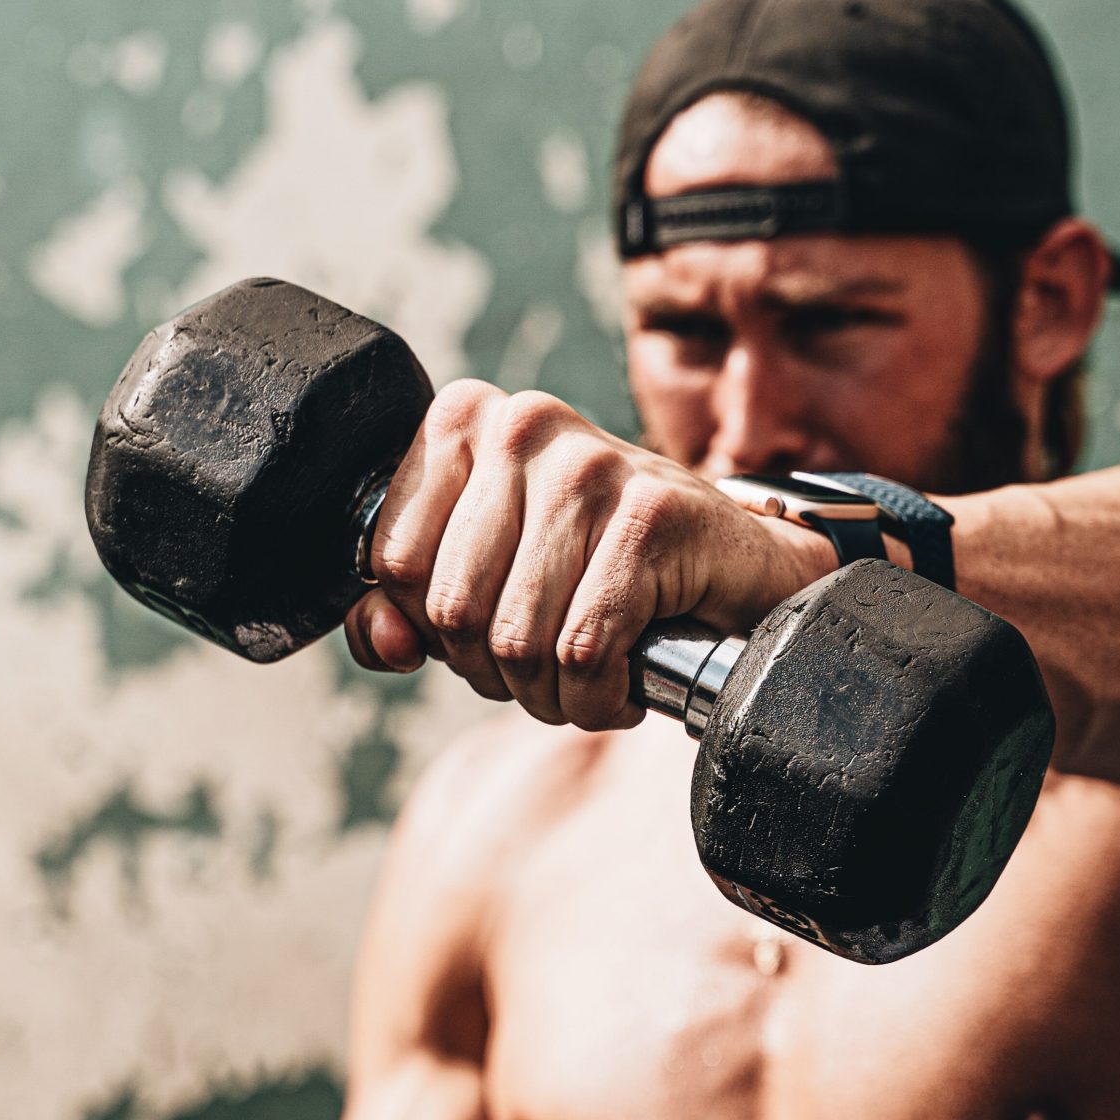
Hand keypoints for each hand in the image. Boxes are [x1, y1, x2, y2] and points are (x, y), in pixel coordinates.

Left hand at [342, 382, 833, 728]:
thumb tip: (380, 643)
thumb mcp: (489, 579)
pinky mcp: (651, 516)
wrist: (739, 566)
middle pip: (452, 607)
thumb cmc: (602, 570)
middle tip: (546, 670)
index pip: (391, 560)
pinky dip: (598, 698)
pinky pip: (583, 649)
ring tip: (587, 680)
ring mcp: (590, 464)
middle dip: (495, 672)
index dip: (433, 630)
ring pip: (514, 637)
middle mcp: (523, 424)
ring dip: (550, 694)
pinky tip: (622, 687)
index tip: (490, 635)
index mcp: (464, 421)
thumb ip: (405, 610)